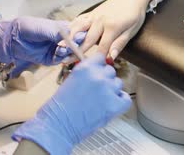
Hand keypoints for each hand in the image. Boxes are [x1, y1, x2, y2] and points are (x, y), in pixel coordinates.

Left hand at [0, 17, 85, 74]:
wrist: (12, 39)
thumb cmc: (28, 28)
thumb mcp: (44, 28)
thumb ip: (58, 33)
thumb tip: (72, 36)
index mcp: (64, 28)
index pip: (79, 31)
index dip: (81, 34)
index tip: (79, 36)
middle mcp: (64, 39)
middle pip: (78, 44)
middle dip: (76, 45)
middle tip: (71, 45)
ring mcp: (58, 49)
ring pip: (71, 53)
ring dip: (69, 52)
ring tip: (61, 50)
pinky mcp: (52, 59)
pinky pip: (61, 60)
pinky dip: (62, 59)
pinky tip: (58, 55)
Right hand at [12, 54, 131, 154]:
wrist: (58, 126)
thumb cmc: (60, 106)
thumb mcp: (71, 80)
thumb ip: (86, 73)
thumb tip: (97, 70)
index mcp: (86, 68)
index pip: (101, 58)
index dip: (99, 66)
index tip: (98, 72)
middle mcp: (98, 76)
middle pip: (111, 71)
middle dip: (105, 79)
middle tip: (96, 90)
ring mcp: (108, 90)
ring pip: (118, 84)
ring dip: (112, 90)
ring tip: (100, 101)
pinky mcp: (115, 105)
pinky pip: (125, 99)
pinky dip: (120, 102)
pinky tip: (110, 106)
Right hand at [68, 0, 152, 60]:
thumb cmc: (134, 14)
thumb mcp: (132, 30)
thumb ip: (120, 44)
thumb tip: (111, 57)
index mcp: (112, 27)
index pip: (101, 47)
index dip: (95, 59)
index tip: (88, 68)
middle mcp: (100, 21)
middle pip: (86, 39)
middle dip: (75, 51)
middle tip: (65, 61)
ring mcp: (94, 16)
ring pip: (78, 27)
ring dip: (68, 38)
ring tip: (59, 48)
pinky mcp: (92, 12)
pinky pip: (79, 20)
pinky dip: (71, 27)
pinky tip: (64, 34)